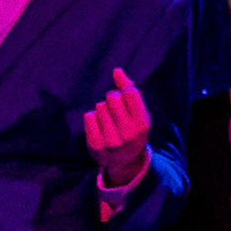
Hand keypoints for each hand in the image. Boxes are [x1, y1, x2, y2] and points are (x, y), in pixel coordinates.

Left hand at [81, 67, 152, 209]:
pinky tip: (98, 127)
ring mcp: (111, 141)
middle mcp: (128, 134)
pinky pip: (88, 117)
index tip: (125, 101)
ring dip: (101, 110)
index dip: (123, 92)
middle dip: (111, 100)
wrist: (124, 160)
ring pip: (99, 107)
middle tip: (114, 112)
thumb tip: (116, 70)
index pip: (129, 93)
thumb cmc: (131, 127)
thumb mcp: (138, 110)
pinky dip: (91, 118)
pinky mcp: (95, 145)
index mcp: (142, 123)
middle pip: (112, 97)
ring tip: (108, 122)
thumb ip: (129, 88)